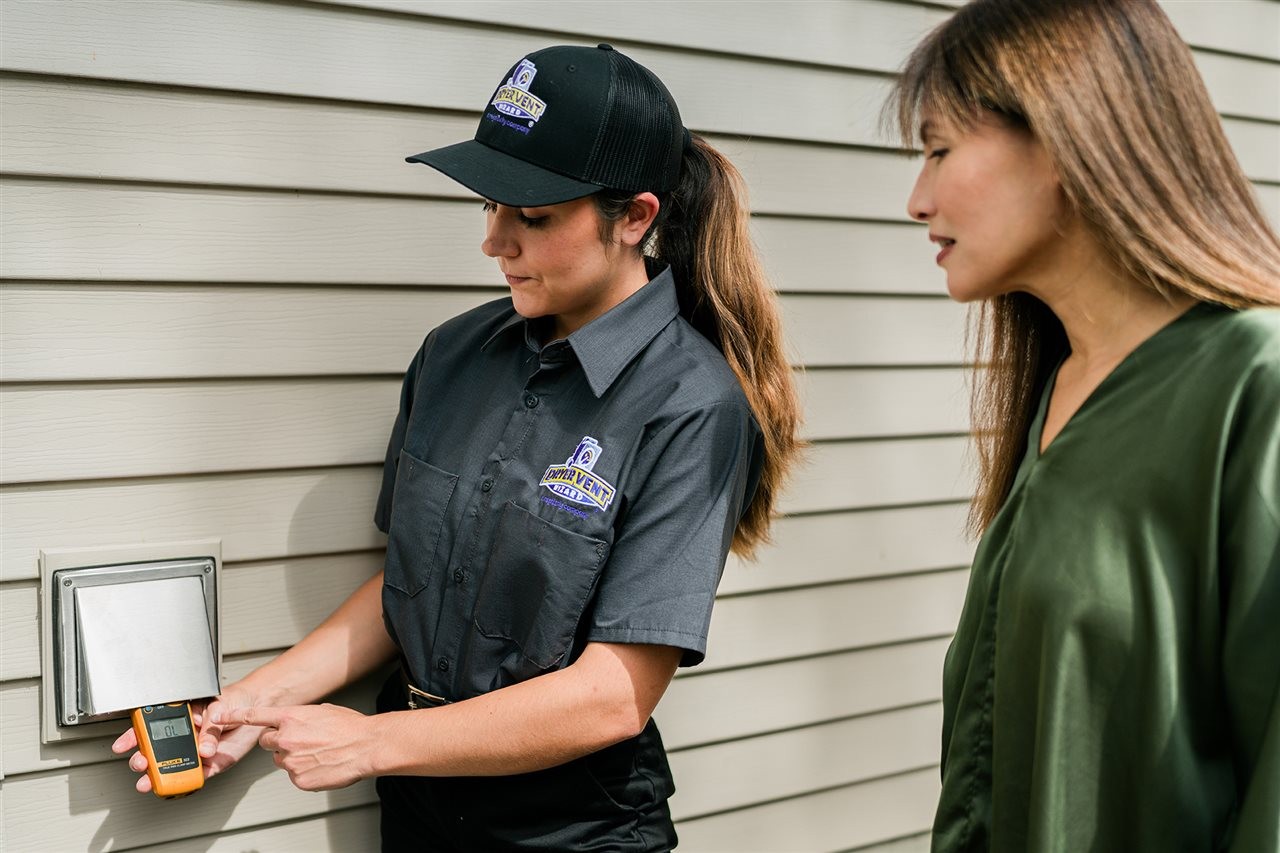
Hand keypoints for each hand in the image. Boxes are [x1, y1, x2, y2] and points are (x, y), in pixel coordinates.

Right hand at [111, 686, 263, 794]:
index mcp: (182, 716)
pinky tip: (180, 784)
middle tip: (140, 763)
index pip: (152, 726)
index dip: (134, 736)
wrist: (259, 706)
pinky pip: (198, 775)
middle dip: (143, 759)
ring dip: (159, 776)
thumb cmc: (235, 699)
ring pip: (173, 767)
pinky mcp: (212, 763)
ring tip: (149, 782)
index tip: (123, 745)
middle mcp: (186, 736)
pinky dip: (189, 781)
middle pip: (157, 751)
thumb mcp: (219, 706)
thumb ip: (210, 728)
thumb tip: (204, 749)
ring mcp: (197, 751)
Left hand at [223, 703, 376, 790]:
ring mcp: (291, 760)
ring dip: (293, 757)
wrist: (366, 746)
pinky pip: (293, 776)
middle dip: (278, 741)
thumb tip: (297, 722)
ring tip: (317, 754)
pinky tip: (321, 765)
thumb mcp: (323, 711)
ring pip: (281, 760)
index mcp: (292, 717)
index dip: (235, 716)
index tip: (219, 717)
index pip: (256, 716)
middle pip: (267, 741)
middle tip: (300, 741)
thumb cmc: (350, 727)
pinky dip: (304, 772)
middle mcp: (287, 738)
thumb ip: (302, 717)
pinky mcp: (298, 779)